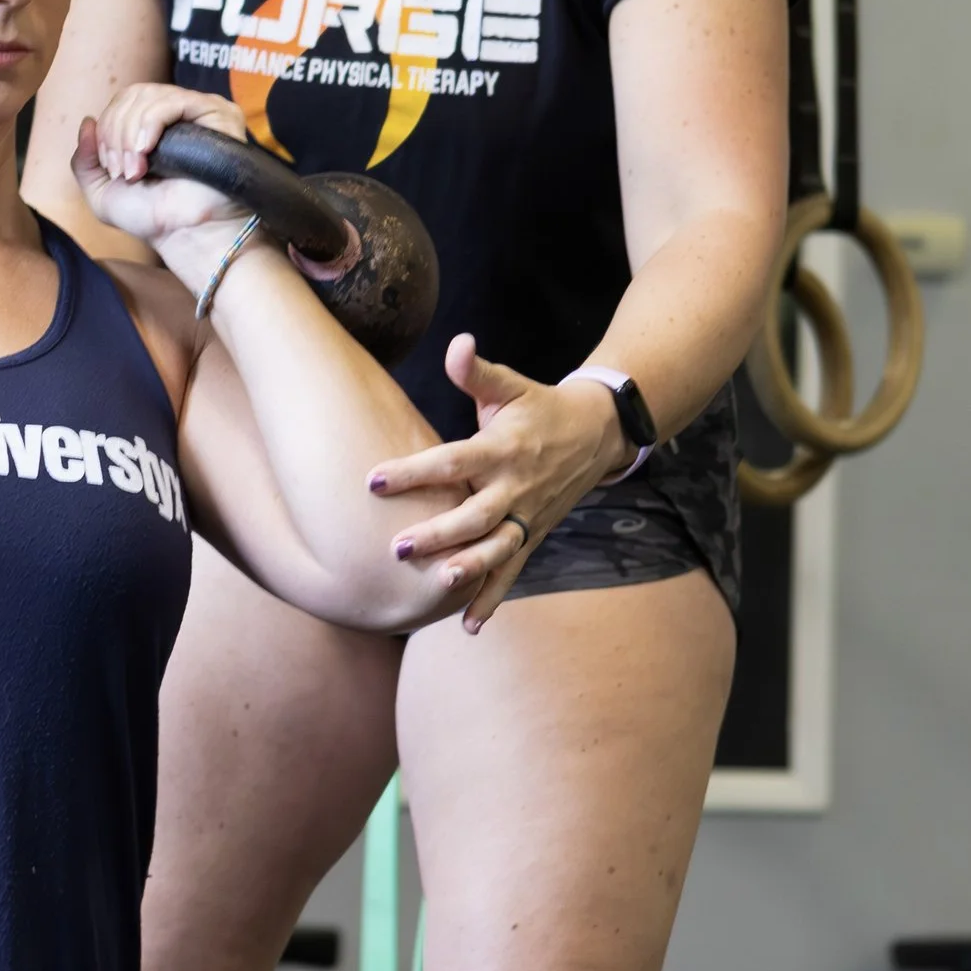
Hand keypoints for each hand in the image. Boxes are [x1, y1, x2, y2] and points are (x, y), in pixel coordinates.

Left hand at [70, 93, 254, 265]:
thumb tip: (87, 121)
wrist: (184, 235)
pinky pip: (174, 100)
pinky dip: (151, 122)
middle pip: (132, 95)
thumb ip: (84, 160)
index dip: (107, 131)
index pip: (122, 102)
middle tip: (124, 171)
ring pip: (149, 96)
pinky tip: (148, 149)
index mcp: (152, 125)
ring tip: (137, 169)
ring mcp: (198, 110)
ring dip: (131, 134)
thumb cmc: (152, 218)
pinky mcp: (216, 113)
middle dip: (116, 133)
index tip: (113, 170)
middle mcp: (176, 113)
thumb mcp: (101, 192)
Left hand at [367, 337, 628, 631]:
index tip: (373, 481)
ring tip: (438, 584)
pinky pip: (512, 572)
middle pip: (475, 515)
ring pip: (496, 549)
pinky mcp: (532, 536)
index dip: (414, 471)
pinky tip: (467, 626)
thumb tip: (457, 343)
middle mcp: (515, 488)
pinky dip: (492, 600)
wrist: (598, 434)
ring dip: (469, 569)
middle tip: (398, 547)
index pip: (453, 462)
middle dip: (438, 533)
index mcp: (503, 449)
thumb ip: (478, 372)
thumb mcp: (510, 386)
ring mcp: (526, 517)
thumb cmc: (539, 407)